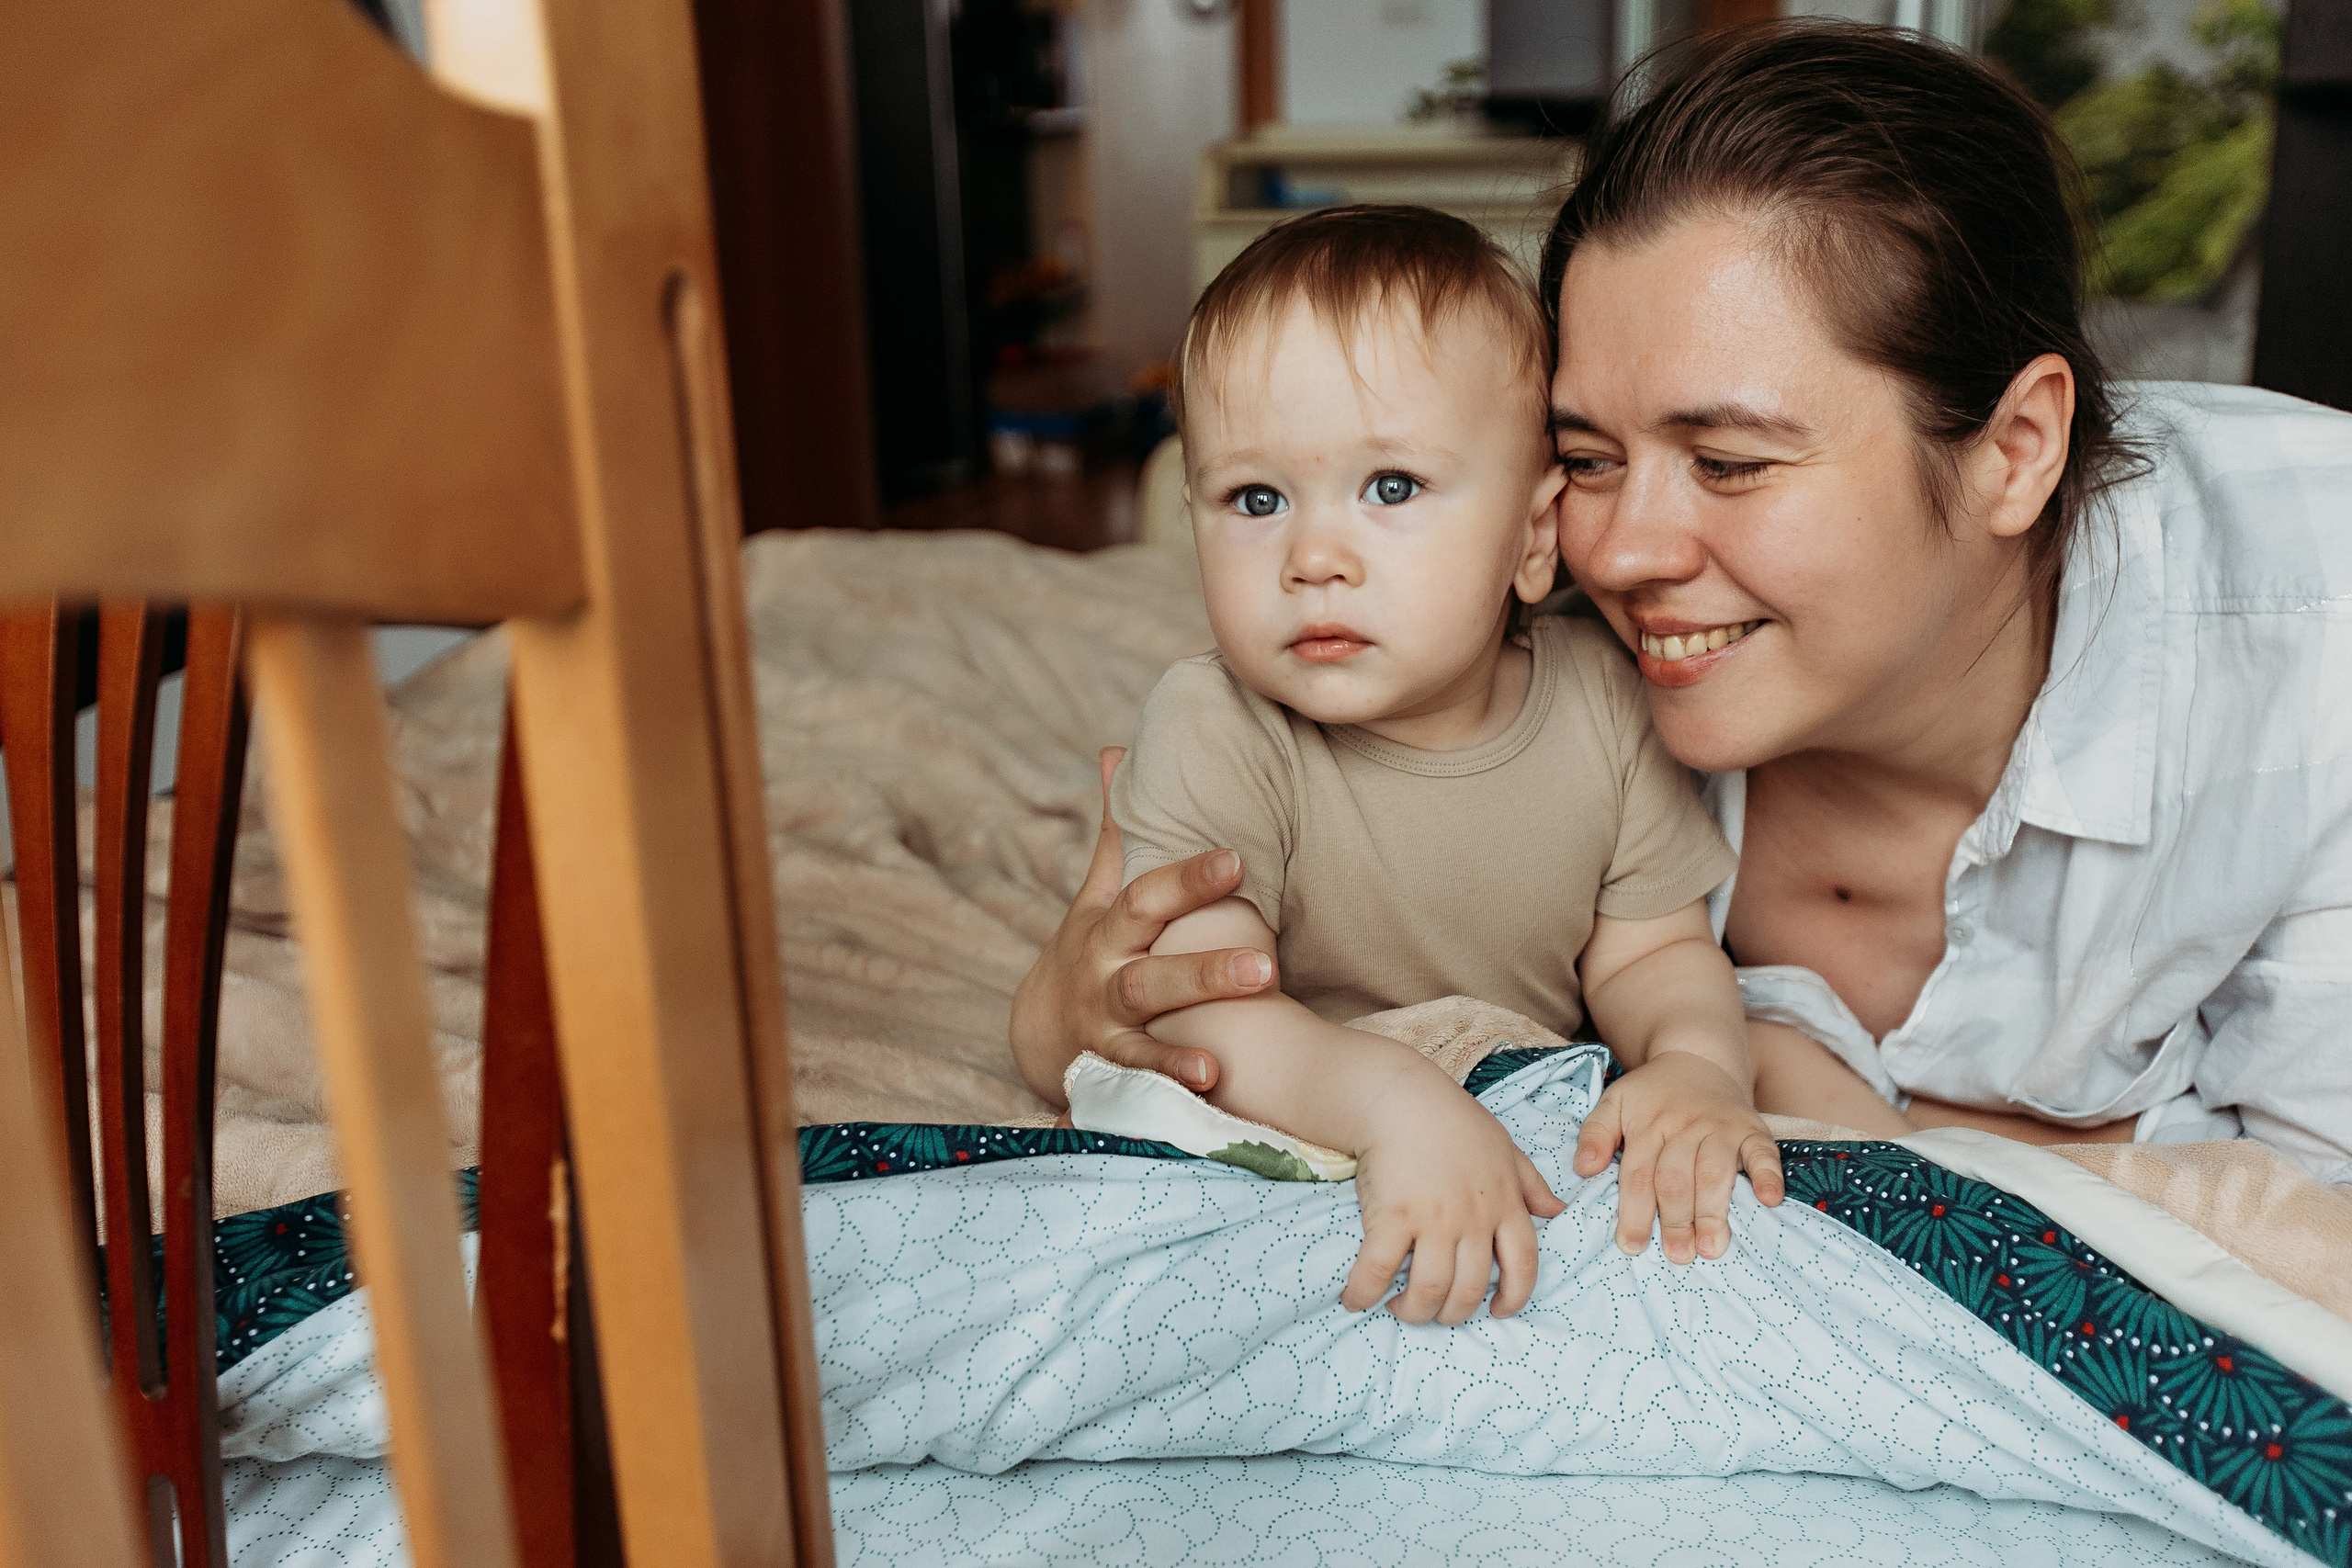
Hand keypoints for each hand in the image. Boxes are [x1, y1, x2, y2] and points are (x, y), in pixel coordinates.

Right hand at [1009, 747, 1277, 1106]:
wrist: (1038, 1030)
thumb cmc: (1092, 946)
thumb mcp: (1097, 893)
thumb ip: (1119, 832)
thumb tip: (1117, 750)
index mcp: (1108, 929)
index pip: (1145, 899)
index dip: (1187, 881)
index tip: (1235, 862)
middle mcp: (1105, 982)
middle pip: (1152, 975)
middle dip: (1205, 971)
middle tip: (1266, 965)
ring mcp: (1106, 1035)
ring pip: (1143, 1036)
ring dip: (1181, 1048)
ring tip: (1221, 1062)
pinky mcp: (1113, 1078)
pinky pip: (1141, 1088)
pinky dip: (1168, 1091)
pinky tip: (1210, 1092)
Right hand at [1344, 1075, 1564, 1324]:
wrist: (1400, 1097)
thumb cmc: (1452, 1119)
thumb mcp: (1504, 1147)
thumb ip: (1530, 1183)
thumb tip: (1557, 1211)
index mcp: (1504, 1204)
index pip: (1523, 1265)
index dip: (1514, 1296)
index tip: (1497, 1311)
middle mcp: (1473, 1219)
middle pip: (1469, 1289)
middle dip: (1451, 1313)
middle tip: (1433, 1310)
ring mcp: (1433, 1220)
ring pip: (1430, 1290)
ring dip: (1413, 1311)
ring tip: (1398, 1308)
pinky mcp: (1393, 1216)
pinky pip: (1378, 1270)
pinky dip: (1364, 1293)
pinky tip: (1355, 1300)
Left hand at [1572, 1051, 1783, 1263]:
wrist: (1697, 1056)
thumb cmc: (1652, 1093)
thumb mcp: (1615, 1101)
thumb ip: (1595, 1133)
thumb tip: (1583, 1169)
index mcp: (1649, 1124)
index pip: (1638, 1174)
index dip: (1635, 1212)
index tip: (1632, 1246)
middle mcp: (1685, 1125)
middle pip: (1677, 1178)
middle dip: (1676, 1219)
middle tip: (1677, 1256)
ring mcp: (1720, 1126)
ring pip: (1715, 1171)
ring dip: (1713, 1211)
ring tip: (1710, 1248)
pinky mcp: (1752, 1128)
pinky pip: (1763, 1152)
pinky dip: (1768, 1175)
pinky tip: (1769, 1200)